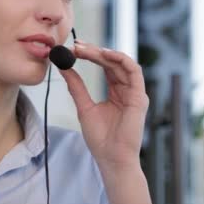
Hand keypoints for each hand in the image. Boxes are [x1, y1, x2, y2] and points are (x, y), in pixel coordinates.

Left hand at [58, 40, 148, 168]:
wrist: (111, 158)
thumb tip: (64, 68)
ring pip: (122, 63)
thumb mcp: (84, 107)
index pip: (105, 66)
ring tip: (86, 49)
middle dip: (94, 51)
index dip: (91, 55)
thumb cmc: (101, 139)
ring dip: (104, 53)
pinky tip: (105, 54)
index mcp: (116, 91)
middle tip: (76, 45)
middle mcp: (127, 89)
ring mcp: (134, 92)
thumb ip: (77, 87)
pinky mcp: (140, 97)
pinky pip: (134, 71)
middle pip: (112, 62)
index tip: (73, 48)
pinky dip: (121, 60)